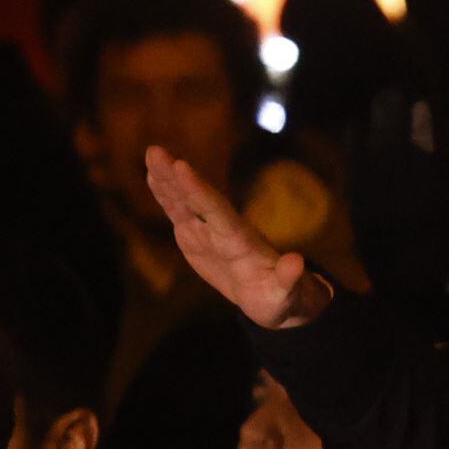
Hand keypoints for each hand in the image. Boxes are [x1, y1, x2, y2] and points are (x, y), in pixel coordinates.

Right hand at [146, 148, 333, 328]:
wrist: (273, 297)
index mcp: (241, 241)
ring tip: (151, 153)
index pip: (218, 212)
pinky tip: (152, 175)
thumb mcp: (287, 294)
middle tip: (156, 151)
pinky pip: (179, 212)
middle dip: (178, 178)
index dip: (199, 191)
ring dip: (167, 178)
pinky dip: (165, 194)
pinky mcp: (197, 237)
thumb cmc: (282, 298)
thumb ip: (289, 278)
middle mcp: (224, 229)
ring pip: (185, 201)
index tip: (182, 166)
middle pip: (198, 199)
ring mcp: (209, 231)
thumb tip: (297, 261)